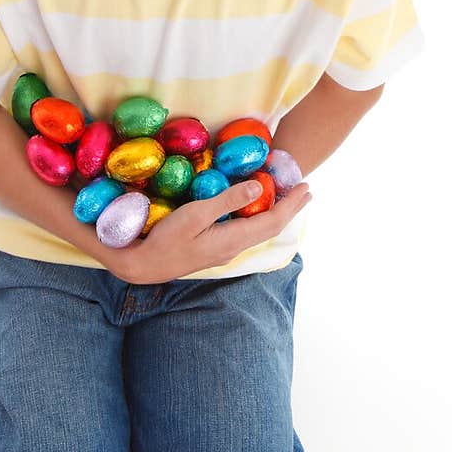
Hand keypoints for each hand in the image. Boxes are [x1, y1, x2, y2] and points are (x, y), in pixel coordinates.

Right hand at [104, 178, 311, 284]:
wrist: (145, 265)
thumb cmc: (166, 238)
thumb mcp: (195, 214)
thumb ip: (227, 200)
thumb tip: (258, 187)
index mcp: (234, 239)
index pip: (273, 221)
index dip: (292, 204)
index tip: (306, 187)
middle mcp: (235, 247)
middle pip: (271, 227)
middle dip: (291, 208)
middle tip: (306, 190)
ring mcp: (225, 250)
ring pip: (260, 231)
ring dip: (277, 213)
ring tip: (288, 198)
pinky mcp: (216, 249)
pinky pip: (248, 231)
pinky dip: (260, 217)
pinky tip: (255, 210)